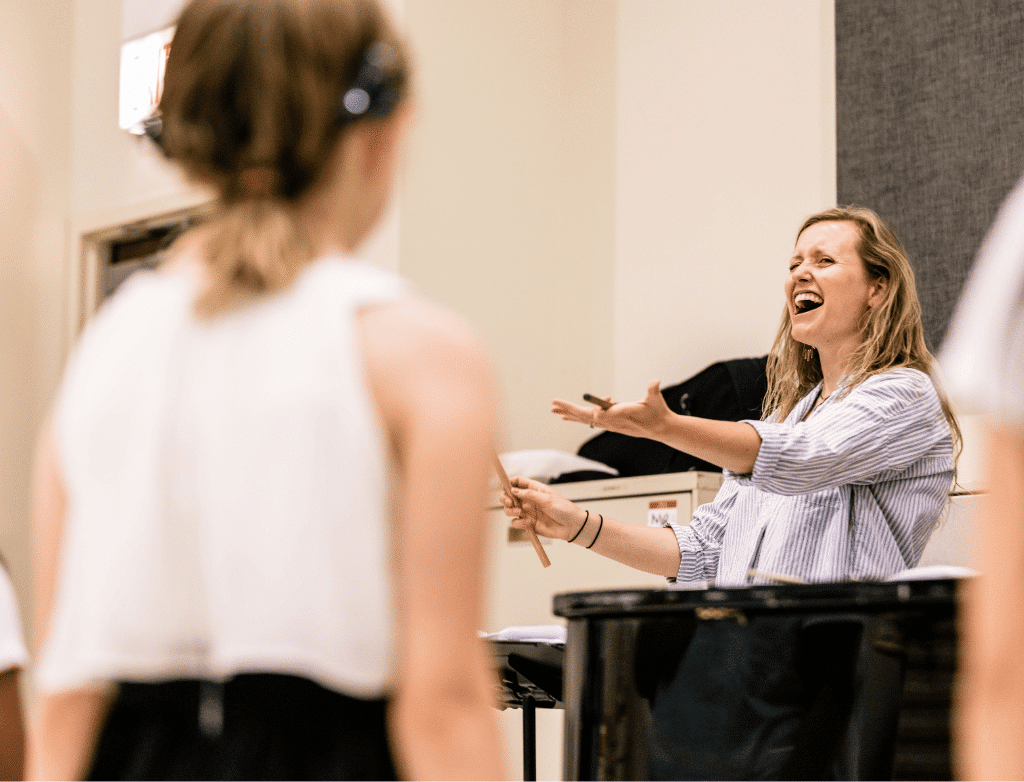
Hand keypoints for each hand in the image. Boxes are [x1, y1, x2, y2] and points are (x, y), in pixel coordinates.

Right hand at [500, 477, 586, 541]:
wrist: (572, 526)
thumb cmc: (563, 508)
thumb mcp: (547, 498)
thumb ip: (529, 494)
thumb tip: (513, 490)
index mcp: (534, 489)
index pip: (518, 482)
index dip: (509, 483)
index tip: (504, 487)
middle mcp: (528, 500)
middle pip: (509, 496)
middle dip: (505, 498)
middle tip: (510, 502)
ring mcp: (527, 512)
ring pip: (510, 510)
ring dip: (510, 511)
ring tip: (520, 513)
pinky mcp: (528, 524)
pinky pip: (516, 523)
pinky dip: (518, 523)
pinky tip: (527, 523)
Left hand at [552, 380, 672, 438]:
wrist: (660, 428)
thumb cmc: (658, 412)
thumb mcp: (656, 399)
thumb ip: (653, 390)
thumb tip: (655, 382)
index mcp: (620, 415)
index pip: (601, 414)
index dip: (597, 408)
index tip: (602, 399)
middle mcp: (612, 422)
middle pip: (586, 417)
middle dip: (569, 410)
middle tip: (552, 404)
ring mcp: (610, 425)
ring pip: (585, 419)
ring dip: (569, 413)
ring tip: (554, 410)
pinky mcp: (610, 425)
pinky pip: (589, 421)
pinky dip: (577, 417)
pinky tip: (567, 416)